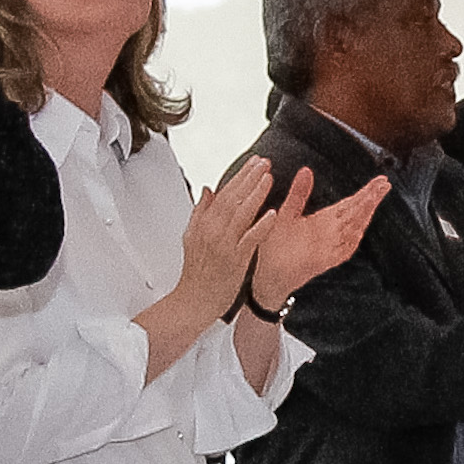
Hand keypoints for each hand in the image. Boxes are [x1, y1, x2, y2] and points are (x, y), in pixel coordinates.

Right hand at [163, 158, 277, 327]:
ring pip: (241, 213)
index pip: (225, 192)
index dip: (240, 175)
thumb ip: (200, 211)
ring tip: (268, 178)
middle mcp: (214, 231)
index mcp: (205, 224)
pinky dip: (260, 226)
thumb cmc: (196, 273)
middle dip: (250, 177)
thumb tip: (206, 190)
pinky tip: (271, 214)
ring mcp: (225, 245)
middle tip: (264, 162)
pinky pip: (249, 239)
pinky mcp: (235, 260)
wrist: (193, 301)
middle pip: (233, 198)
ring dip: (256, 194)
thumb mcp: (192, 237)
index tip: (253, 162)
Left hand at [249, 163, 389, 308]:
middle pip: (356, 213)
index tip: (381, 180)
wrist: (265, 273)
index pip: (351, 203)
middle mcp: (331, 233)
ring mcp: (329, 247)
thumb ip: (299, 193)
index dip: (366, 192)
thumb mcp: (288, 213)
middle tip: (384, 184)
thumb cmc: (277, 245)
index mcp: (325, 220)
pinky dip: (351, 239)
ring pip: (353, 229)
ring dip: (364, 215)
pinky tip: (358, 228)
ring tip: (373, 199)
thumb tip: (306, 169)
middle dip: (371, 199)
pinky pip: (342, 250)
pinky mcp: (323, 261)